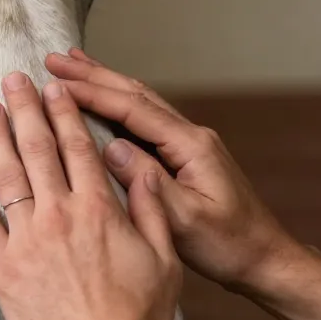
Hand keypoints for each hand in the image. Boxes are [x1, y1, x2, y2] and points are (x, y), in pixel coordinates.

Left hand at [0, 71, 181, 319]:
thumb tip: (141, 165)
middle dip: (25, 109)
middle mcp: (60, 215)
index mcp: (100, 210)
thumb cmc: (139, 318)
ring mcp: (27, 239)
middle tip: (13, 80)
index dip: (64, 113)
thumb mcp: (164, 259)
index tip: (54, 88)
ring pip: (7, 176)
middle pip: (38, 150)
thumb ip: (150, 208)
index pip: (79, 148)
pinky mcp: (3, 266)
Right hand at [46, 49, 320, 319]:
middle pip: (136, 94)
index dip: (92, 93)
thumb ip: (147, 181)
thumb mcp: (185, 220)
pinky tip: (103, 101)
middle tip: (55, 59)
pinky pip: (145, 120)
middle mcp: (191, 136)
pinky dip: (118, 104)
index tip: (56, 82)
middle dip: (94, 75)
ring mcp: (190, 144)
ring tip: (73, 65)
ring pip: (141, 102)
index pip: (133, 109)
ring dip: (105, 83)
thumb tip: (110, 147)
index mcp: (190, 146)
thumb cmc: (229, 246)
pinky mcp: (186, 156)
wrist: (265, 260)